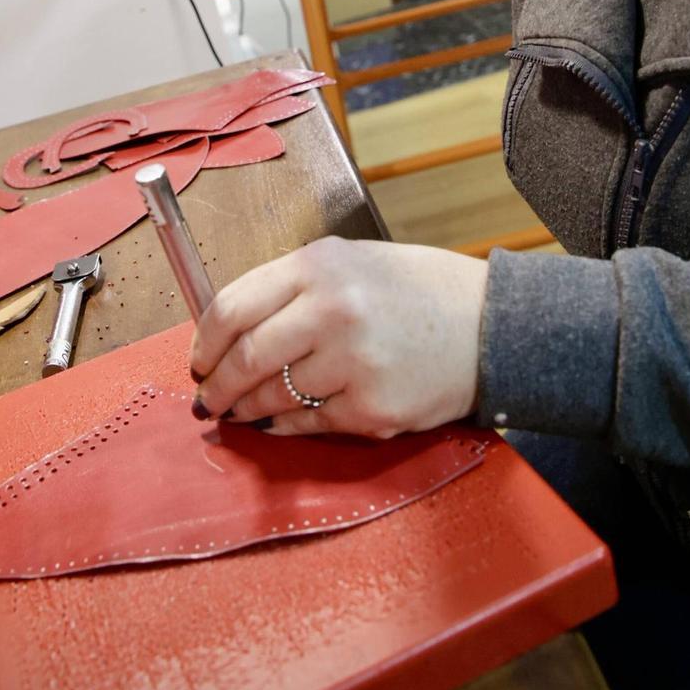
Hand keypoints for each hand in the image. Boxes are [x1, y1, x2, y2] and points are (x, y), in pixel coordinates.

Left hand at [189, 237, 489, 436]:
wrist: (491, 326)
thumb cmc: (417, 293)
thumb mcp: (352, 263)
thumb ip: (293, 288)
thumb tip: (231, 330)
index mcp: (320, 266)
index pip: (232, 306)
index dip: (205, 342)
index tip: (199, 360)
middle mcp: (333, 310)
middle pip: (245, 358)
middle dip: (217, 387)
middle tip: (208, 400)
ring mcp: (352, 363)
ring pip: (272, 397)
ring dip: (248, 409)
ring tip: (241, 411)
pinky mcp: (371, 409)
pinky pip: (308, 424)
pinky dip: (288, 426)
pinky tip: (283, 420)